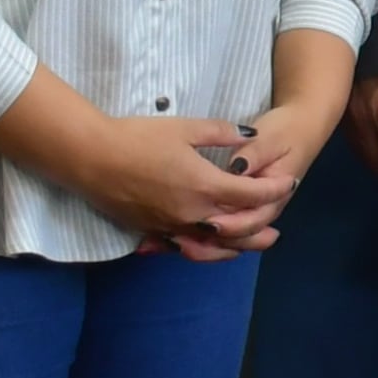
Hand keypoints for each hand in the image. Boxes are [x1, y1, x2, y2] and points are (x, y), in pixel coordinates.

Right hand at [73, 112, 297, 255]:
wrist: (89, 157)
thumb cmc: (137, 137)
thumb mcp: (186, 128)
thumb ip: (223, 133)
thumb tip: (250, 136)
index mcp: (204, 186)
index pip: (251, 195)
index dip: (274, 191)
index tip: (288, 184)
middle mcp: (191, 213)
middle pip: (237, 229)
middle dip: (261, 227)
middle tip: (277, 230)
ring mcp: (170, 226)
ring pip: (212, 245)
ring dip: (236, 247)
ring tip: (251, 246)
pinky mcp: (151, 231)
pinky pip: (185, 247)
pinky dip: (204, 250)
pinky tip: (209, 246)